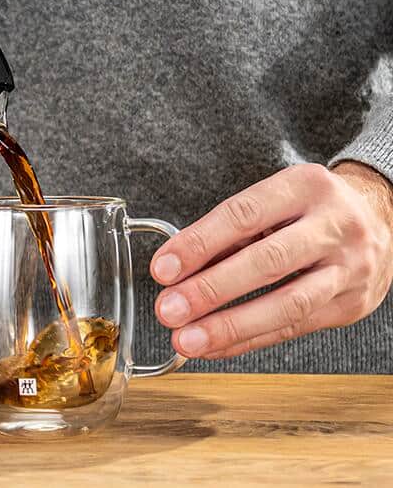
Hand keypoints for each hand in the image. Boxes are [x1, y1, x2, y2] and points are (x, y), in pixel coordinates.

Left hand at [150, 162, 392, 359]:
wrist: (381, 217)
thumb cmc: (310, 208)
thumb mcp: (275, 199)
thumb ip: (229, 231)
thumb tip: (176, 270)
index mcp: (306, 187)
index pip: (244, 215)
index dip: (199, 244)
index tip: (162, 270)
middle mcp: (334, 226)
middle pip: (267, 262)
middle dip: (211, 290)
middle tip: (168, 310)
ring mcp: (349, 268)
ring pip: (288, 303)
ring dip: (231, 326)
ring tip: (188, 339)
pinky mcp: (352, 305)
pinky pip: (295, 328)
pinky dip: (250, 340)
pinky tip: (215, 346)